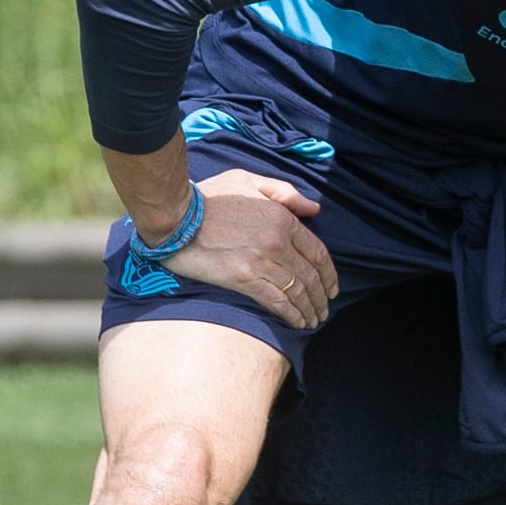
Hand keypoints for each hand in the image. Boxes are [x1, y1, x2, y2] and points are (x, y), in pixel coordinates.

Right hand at [157, 170, 339, 328]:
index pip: (317, 252)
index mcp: (282, 219)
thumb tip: (314, 208)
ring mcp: (261, 262)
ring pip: (297, 291)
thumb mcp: (249, 181)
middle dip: (322, 297)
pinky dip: (291, 315)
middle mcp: (277, 242)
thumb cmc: (209, 197)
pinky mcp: (242, 279)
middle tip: (324, 311)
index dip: (329, 274)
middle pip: (310, 276)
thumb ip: (285, 193)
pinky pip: (276, 301)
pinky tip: (298, 323)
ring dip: (309, 309)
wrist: (174, 215)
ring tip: (314, 320)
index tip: (332, 288)